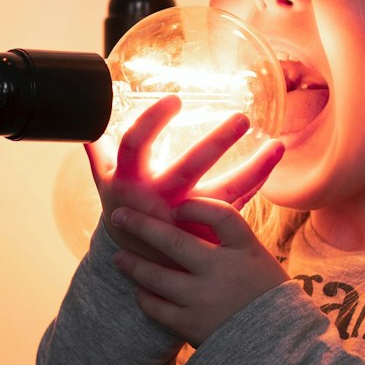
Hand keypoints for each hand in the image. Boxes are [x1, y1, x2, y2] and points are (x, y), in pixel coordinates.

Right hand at [87, 94, 283, 252]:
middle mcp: (158, 200)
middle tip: (241, 118)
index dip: (153, 121)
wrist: (138, 264)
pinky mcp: (207, 230)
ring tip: (277, 144)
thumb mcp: (105, 182)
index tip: (176, 100)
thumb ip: (99, 150)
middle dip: (216, 143)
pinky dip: (256, 180)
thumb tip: (87, 119)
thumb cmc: (125, 209)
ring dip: (253, 168)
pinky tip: (273, 158)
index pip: (135, 145)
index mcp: (129, 181)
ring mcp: (185, 218)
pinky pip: (236, 203)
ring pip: (224, 194)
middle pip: (188, 169)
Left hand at [109, 199, 286, 344]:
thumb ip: (231, 241)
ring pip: (157, 276)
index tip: (175, 207)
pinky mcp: (192, 325)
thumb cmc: (267, 298)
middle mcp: (223, 271)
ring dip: (133, 264)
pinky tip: (139, 290)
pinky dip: (144, 297)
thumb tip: (192, 218)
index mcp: (246, 250)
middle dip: (141, 226)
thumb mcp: (260, 261)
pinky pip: (157, 307)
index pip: (219, 214)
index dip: (194, 206)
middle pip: (174, 241)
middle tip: (118, 216)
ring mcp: (205, 299)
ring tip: (119, 258)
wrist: (278, 349)